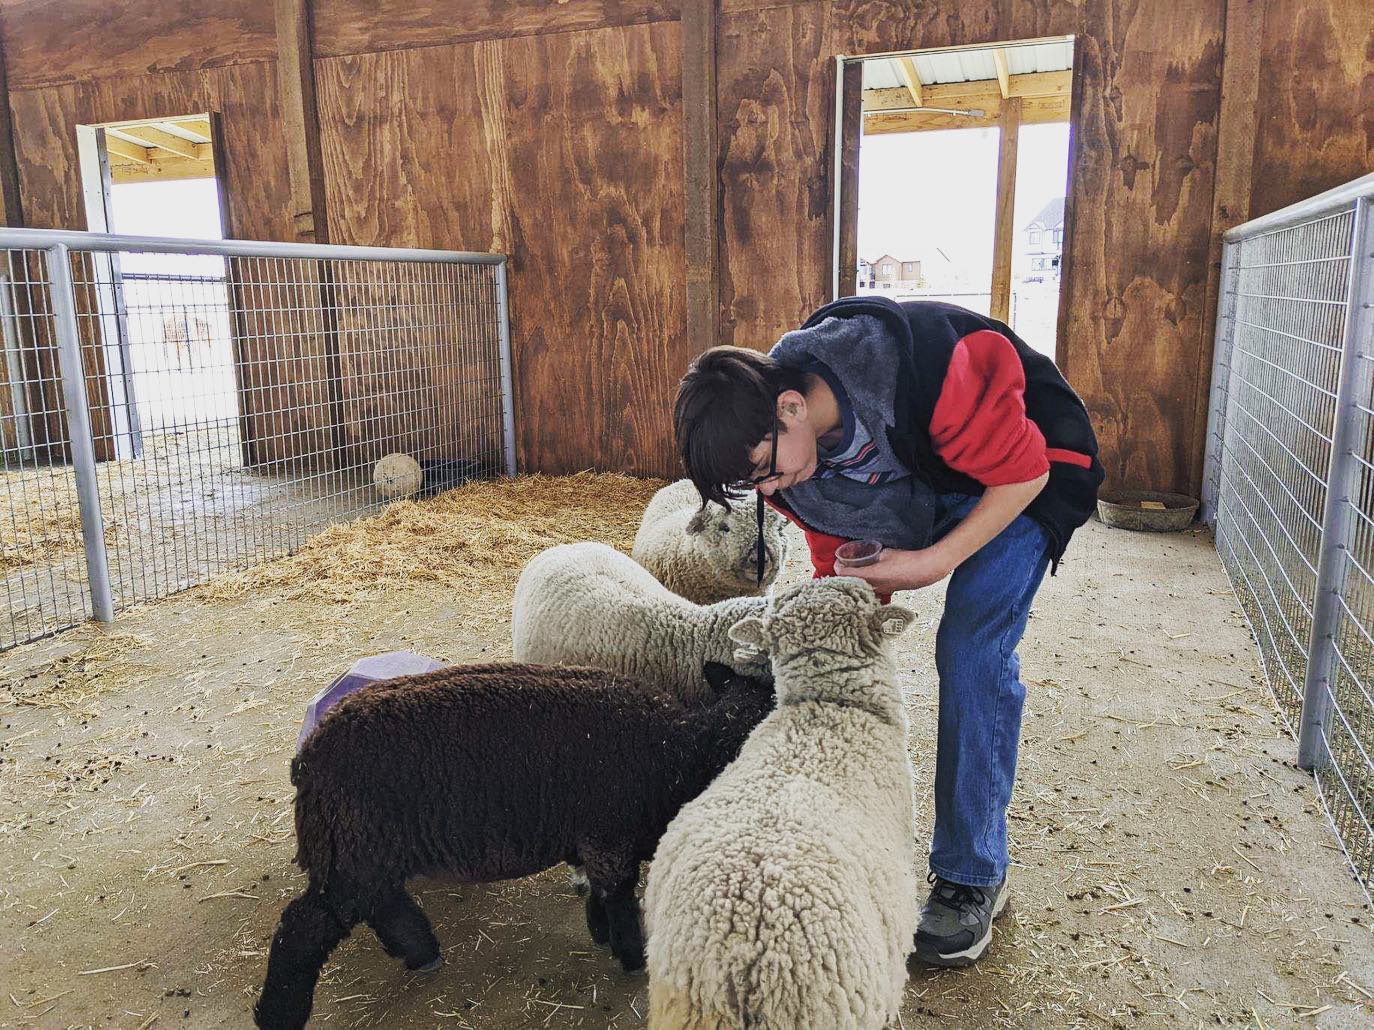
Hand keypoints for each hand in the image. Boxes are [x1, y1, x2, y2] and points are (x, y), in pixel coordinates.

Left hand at [835, 545, 952, 592]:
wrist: (924, 571)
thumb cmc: (906, 560)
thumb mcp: (886, 553)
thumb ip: (874, 554)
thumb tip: (867, 553)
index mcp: (871, 575)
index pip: (846, 575)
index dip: (838, 568)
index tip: (837, 562)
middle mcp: (874, 586)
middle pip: (852, 584)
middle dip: (846, 576)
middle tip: (843, 567)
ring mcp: (881, 591)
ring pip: (862, 588)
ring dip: (856, 581)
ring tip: (854, 572)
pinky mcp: (888, 591)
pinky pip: (871, 589)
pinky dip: (866, 584)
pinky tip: (868, 577)